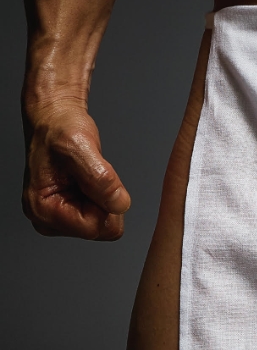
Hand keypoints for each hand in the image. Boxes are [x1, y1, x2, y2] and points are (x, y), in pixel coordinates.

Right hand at [22, 102, 130, 239]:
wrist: (56, 120)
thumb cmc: (60, 129)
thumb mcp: (81, 148)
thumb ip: (101, 179)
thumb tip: (119, 204)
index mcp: (43, 209)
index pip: (93, 228)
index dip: (105, 204)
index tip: (94, 179)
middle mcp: (48, 219)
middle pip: (100, 230)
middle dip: (104, 202)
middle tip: (89, 175)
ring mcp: (60, 218)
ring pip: (105, 223)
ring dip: (104, 198)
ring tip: (86, 175)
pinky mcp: (72, 213)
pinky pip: (105, 216)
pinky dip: (103, 197)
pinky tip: (87, 181)